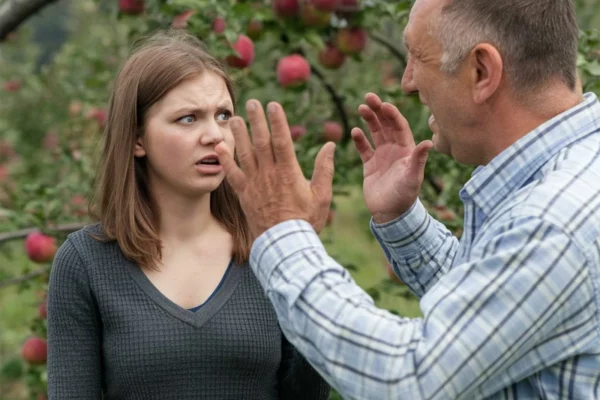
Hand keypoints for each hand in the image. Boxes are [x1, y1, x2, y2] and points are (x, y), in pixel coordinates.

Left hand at [215, 100, 335, 238]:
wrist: (285, 245)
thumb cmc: (306, 222)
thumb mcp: (322, 195)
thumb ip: (325, 169)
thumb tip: (330, 145)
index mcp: (289, 172)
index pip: (282, 141)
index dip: (277, 121)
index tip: (273, 104)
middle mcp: (269, 174)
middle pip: (261, 142)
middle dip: (257, 120)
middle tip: (252, 103)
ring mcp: (255, 184)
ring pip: (245, 154)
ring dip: (239, 135)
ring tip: (235, 118)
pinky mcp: (244, 195)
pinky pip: (232, 175)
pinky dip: (225, 161)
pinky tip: (219, 147)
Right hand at [351, 93, 432, 223]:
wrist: (390, 214)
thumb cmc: (405, 196)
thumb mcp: (413, 177)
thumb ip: (418, 159)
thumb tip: (428, 143)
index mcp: (406, 149)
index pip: (399, 126)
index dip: (392, 114)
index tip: (383, 104)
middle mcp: (395, 149)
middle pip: (386, 125)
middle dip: (378, 110)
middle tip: (368, 97)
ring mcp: (382, 156)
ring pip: (375, 133)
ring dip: (369, 120)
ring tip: (360, 108)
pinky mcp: (370, 165)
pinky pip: (364, 149)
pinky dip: (359, 140)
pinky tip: (354, 131)